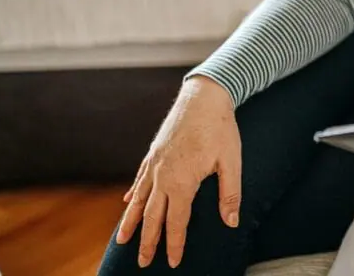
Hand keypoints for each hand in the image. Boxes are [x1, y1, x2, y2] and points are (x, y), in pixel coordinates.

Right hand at [117, 76, 241, 267]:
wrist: (204, 96)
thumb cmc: (221, 128)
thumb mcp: (232, 162)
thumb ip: (230, 194)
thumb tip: (231, 223)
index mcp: (182, 182)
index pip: (177, 221)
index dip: (174, 244)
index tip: (171, 262)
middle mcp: (162, 176)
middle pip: (152, 216)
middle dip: (147, 241)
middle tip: (142, 262)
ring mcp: (154, 164)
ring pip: (138, 200)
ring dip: (131, 222)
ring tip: (122, 240)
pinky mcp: (153, 153)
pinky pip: (139, 179)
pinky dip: (132, 194)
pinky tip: (127, 203)